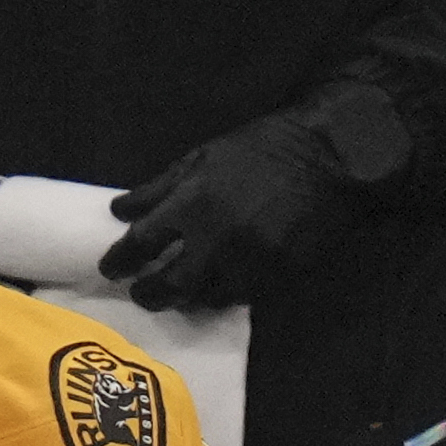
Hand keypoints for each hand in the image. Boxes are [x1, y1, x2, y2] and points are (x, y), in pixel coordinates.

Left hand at [100, 78, 415, 313]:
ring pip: (204, 296)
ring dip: (186, 297)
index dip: (119, 261)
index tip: (111, 269)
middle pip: (168, 283)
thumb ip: (158, 188)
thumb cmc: (264, 148)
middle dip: (148, 292)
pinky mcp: (280, 273)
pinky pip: (241, 296)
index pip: (140, 244)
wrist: (334, 154)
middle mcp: (217, 237)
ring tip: (179, 291)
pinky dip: (223, 294)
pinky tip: (216, 286)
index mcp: (193, 203)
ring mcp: (250, 259)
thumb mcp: (204, 156)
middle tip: (141, 292)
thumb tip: (118, 210)